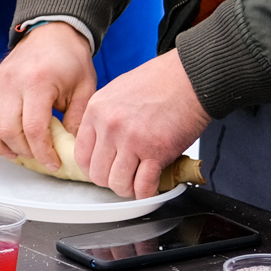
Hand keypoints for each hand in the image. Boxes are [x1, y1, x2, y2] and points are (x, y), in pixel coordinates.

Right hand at [0, 21, 96, 172]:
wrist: (53, 33)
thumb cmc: (69, 60)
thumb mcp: (85, 89)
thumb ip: (78, 120)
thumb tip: (71, 149)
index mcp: (37, 83)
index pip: (33, 129)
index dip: (43, 152)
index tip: (53, 163)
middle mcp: (10, 82)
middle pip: (8, 129)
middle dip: (24, 151)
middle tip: (39, 157)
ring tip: (15, 154)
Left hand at [71, 50, 209, 198]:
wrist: (189, 77)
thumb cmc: (158, 82)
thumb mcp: (117, 92)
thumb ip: (105, 117)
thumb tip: (100, 144)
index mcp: (96, 110)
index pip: (81, 154)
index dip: (93, 169)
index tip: (104, 171)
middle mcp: (110, 126)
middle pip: (98, 174)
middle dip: (111, 182)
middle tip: (123, 178)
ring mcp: (132, 139)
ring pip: (118, 184)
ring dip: (129, 189)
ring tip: (138, 185)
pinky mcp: (156, 151)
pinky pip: (144, 186)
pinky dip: (147, 193)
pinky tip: (152, 187)